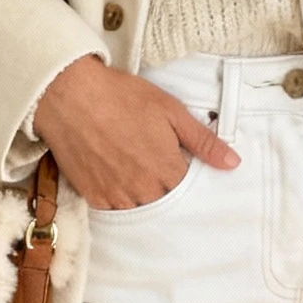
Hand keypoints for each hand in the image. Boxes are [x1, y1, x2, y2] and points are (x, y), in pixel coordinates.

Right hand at [31, 56, 239, 209]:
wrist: (69, 95)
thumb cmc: (121, 97)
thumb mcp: (171, 112)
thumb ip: (203, 141)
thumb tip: (232, 163)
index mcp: (168, 172)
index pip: (188, 190)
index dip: (183, 173)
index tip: (175, 159)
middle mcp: (144, 191)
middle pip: (164, 201)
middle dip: (162, 184)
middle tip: (148, 157)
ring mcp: (116, 196)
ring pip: (138, 206)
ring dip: (140, 192)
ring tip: (130, 162)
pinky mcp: (92, 196)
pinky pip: (112, 207)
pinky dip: (117, 194)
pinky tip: (113, 170)